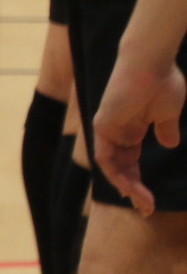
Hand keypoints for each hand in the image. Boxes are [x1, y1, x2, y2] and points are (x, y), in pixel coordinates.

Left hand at [98, 45, 185, 214]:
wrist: (152, 63)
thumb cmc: (162, 82)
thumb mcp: (167, 113)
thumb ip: (165, 128)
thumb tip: (170, 143)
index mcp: (132, 128)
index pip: (130, 161)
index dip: (138, 181)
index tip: (150, 201)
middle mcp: (118, 130)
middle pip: (121, 167)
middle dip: (134, 189)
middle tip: (147, 209)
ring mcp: (109, 128)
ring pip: (112, 165)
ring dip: (126, 186)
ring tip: (143, 203)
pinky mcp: (103, 124)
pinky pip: (105, 156)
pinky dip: (115, 173)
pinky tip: (129, 187)